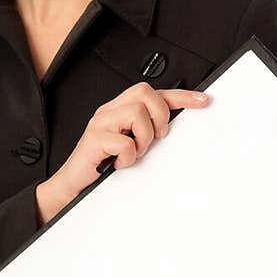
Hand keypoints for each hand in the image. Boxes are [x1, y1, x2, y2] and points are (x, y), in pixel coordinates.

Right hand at [36, 82, 209, 222]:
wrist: (73, 183)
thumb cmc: (101, 164)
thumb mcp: (129, 144)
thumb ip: (146, 133)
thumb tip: (171, 129)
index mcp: (119, 109)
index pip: (154, 93)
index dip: (181, 96)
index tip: (202, 101)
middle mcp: (109, 111)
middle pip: (145, 92)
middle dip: (159, 115)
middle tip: (154, 138)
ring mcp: (101, 123)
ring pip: (137, 113)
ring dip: (143, 137)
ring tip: (135, 152)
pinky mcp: (94, 140)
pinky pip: (124, 142)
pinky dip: (129, 157)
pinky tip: (120, 163)